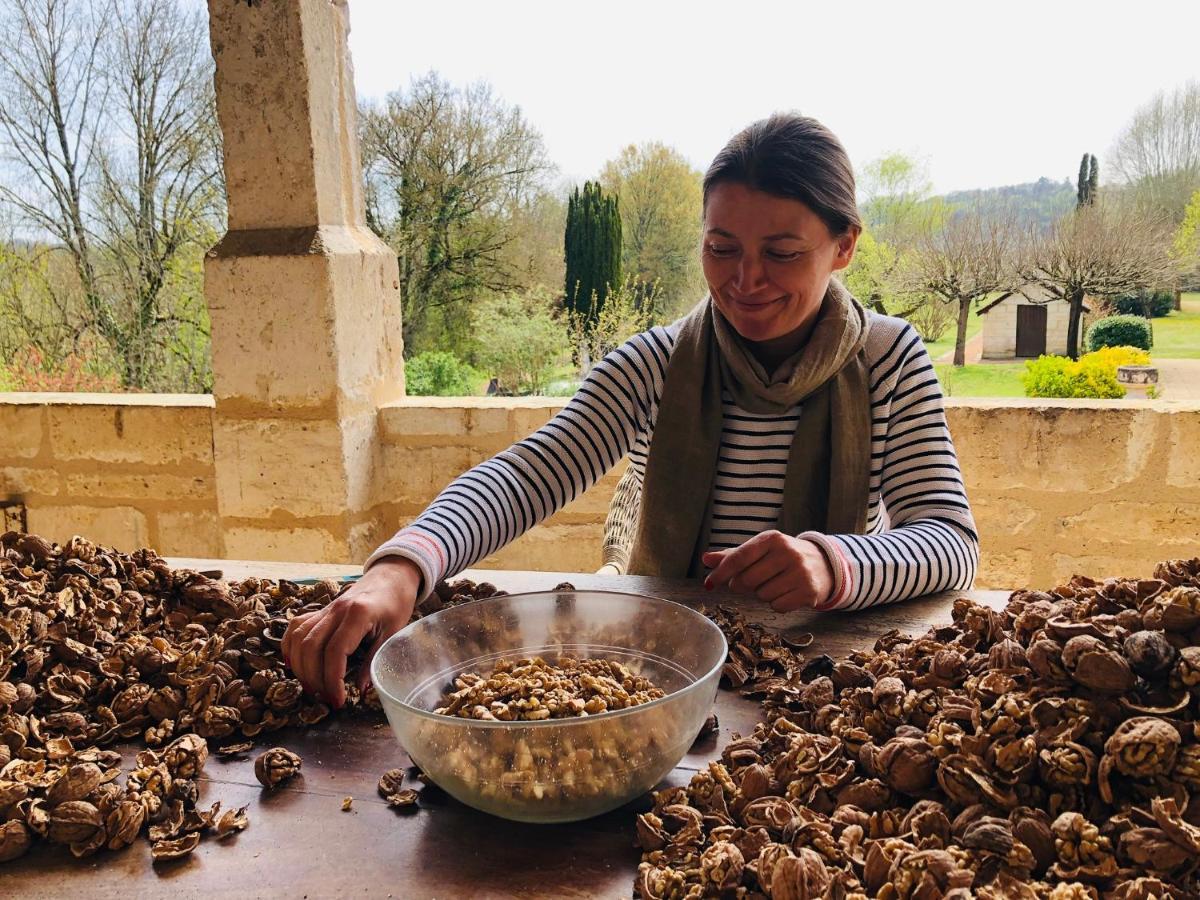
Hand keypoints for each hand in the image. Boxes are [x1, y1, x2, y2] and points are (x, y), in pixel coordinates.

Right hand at [281, 557, 420, 707]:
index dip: (332, 680)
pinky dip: (290, 647)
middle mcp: (336, 610)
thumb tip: (360, 689)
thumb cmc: (396, 603)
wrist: (392, 575)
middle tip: (326, 698)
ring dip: (301, 667)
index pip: (335, 652)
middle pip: (311, 648)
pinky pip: (295, 628)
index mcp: (358, 614)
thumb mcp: (392, 633)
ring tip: (313, 687)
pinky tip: (294, 665)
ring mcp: (325, 608)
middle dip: (314, 678)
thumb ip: (373, 660)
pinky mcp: (320, 610)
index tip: (338, 701)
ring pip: (299, 639)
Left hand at [701, 531, 833, 611]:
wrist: (824, 564)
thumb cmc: (783, 557)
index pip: (739, 557)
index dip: (721, 572)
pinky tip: (786, 592)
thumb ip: (732, 556)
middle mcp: (787, 552)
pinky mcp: (809, 591)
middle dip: (742, 585)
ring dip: (762, 594)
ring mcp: (800, 572)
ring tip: (775, 583)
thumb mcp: (760, 550)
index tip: (709, 583)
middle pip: (747, 580)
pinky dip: (777, 603)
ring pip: (761, 595)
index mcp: (772, 538)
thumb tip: (705, 559)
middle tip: (750, 582)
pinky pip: (777, 606)